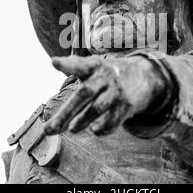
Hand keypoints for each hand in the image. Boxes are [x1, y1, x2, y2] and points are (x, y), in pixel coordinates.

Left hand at [43, 55, 167, 135]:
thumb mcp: (94, 64)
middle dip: (65, 113)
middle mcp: (106, 77)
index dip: (67, 64)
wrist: (144, 76)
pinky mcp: (127, 105)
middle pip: (84, 93)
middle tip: (48, 129)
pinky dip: (103, 128)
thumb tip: (53, 62)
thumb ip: (74, 65)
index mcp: (95, 66)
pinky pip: (113, 120)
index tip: (53, 62)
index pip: (79, 65)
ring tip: (72, 129)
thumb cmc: (109, 73)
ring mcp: (117, 91)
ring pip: (97, 108)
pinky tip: (94, 130)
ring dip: (82, 120)